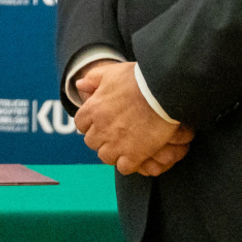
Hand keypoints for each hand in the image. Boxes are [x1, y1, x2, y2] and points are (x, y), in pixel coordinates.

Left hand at [73, 60, 187, 174]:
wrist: (162, 91)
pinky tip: (134, 156)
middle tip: (114, 134)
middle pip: (91, 142)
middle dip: (100, 138)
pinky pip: (123, 168)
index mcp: (93, 108)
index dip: (90, 123)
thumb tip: (80, 84)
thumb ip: (93, 78)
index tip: (100, 122)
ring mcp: (117, 143)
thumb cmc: (138, 79)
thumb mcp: (111, 73)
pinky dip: (127, 164)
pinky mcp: (135, 154)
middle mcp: (101, 128)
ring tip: (124, 145)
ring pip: (105, 156)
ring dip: (112, 152)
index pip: (81, 124)